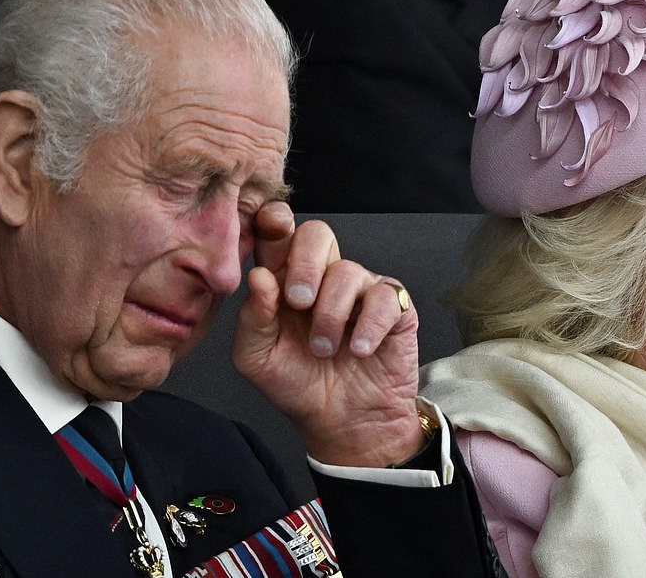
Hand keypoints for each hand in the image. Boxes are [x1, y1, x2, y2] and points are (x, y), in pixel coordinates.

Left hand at [232, 202, 425, 466]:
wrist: (342, 422)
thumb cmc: (298, 385)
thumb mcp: (257, 358)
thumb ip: (252, 317)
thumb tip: (260, 277)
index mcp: (283, 280)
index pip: (278, 234)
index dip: (274, 222)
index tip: (271, 227)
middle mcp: (322, 277)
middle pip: (317, 234)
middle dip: (305, 264)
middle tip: (298, 302)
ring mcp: (359, 290)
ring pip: (348, 270)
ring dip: (331, 314)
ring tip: (324, 349)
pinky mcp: (393, 307)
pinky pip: (384, 297)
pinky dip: (368, 325)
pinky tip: (359, 349)